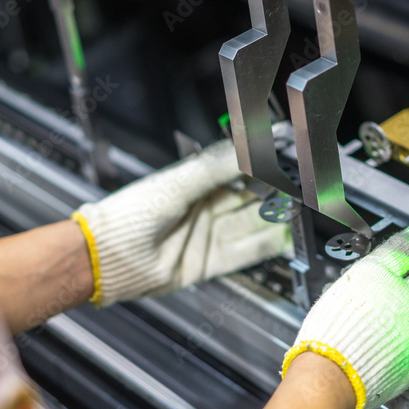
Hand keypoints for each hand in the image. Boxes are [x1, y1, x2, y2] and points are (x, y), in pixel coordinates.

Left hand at [73, 140, 291, 305]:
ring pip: (251, 225)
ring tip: (296, 212)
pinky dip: (266, 247)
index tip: (284, 159)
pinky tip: (284, 240)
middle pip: (249, 198)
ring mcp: (207, 235)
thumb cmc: (130, 215)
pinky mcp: (208, 261)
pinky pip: (244, 253)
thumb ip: (215, 166)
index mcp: (194, 182)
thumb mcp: (178, 183)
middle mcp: (203, 207)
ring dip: (274, 220)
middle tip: (298, 188)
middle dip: (274, 193)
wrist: (110, 258)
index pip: (237, 169)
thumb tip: (247, 147)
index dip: (261, 165)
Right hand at [282, 222, 408, 408]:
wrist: (332, 379)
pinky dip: (391, 325)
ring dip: (400, 300)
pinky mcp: (404, 371)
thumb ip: (403, 248)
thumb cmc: (351, 324)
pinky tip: (369, 321)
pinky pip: (404, 338)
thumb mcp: (375, 269)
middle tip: (390, 263)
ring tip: (370, 292)